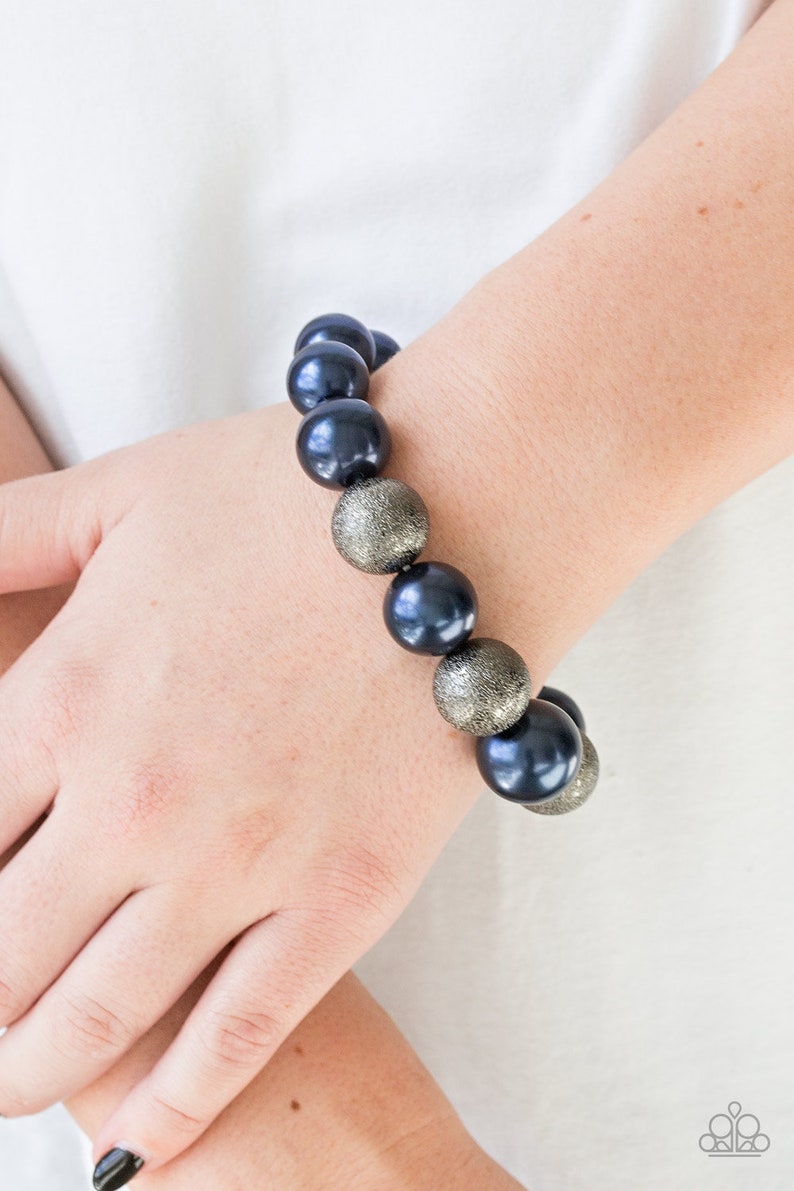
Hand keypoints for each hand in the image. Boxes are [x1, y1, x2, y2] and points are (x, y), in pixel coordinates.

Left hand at [0, 369, 500, 1176]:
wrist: (458, 517)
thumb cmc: (285, 497)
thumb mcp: (114, 495)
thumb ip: (1, 540)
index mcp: (64, 701)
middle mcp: (134, 804)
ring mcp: (241, 866)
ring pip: (93, 1018)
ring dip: (28, 1071)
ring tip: (12, 1086)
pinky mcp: (341, 901)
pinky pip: (239, 1035)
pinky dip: (172, 1105)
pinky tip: (135, 1143)